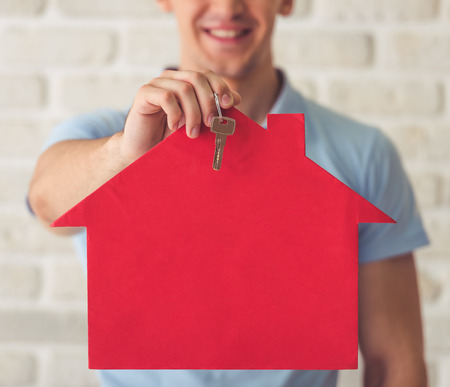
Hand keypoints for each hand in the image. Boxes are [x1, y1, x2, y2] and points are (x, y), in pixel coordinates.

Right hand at [119, 69, 240, 162]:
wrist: (143, 149)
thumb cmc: (170, 136)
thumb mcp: (197, 123)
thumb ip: (214, 110)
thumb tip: (236, 99)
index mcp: (185, 81)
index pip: (207, 75)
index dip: (220, 86)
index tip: (230, 104)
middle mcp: (171, 78)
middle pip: (197, 78)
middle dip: (209, 102)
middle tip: (211, 124)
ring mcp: (157, 84)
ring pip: (184, 89)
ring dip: (193, 114)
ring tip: (192, 133)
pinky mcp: (144, 93)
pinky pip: (166, 97)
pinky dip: (175, 114)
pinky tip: (175, 127)